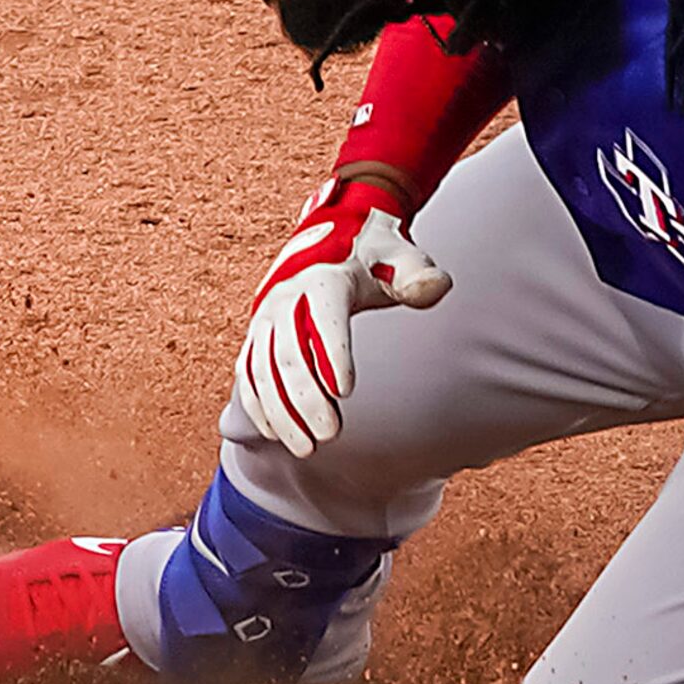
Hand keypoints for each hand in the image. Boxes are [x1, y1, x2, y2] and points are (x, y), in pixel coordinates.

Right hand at [234, 178, 448, 457]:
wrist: (337, 234)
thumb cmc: (377, 253)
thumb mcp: (403, 255)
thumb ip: (419, 273)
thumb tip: (434, 287)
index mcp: (322, 275)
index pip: (323, 316)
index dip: (331, 352)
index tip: (347, 392)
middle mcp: (285, 296)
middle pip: (288, 352)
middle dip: (305, 398)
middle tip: (330, 436)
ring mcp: (266, 316)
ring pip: (263, 368)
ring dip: (280, 411)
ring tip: (305, 448)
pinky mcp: (259, 333)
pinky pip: (249, 371)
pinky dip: (258, 403)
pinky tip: (276, 433)